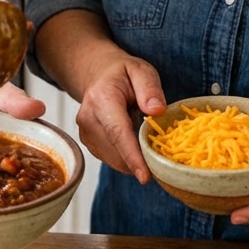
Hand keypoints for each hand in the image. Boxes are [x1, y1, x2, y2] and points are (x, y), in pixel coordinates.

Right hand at [73, 49, 165, 183]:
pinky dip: (127, 158)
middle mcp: (87, 118)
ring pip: (115, 160)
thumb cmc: (122, 74)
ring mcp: (85, 133)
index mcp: (102, 98)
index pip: (118, 132)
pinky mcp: (88, 143)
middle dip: (142, 160)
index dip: (132, 157)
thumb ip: (150, 88)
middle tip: (163, 152)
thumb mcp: (141, 70)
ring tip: (144, 138)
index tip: (145, 177)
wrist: (99, 75)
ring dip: (135, 159)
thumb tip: (156, 111)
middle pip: (117, 152)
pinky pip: (112, 160)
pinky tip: (134, 142)